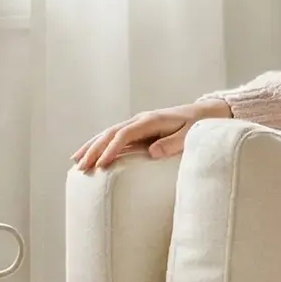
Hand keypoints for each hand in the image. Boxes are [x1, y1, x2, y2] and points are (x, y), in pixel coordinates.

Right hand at [70, 97, 231, 172]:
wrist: (204, 113)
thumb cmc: (198, 126)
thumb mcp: (189, 135)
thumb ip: (172, 143)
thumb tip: (151, 152)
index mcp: (151, 120)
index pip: (125, 134)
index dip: (112, 149)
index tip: (102, 164)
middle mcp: (140, 120)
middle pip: (110, 133)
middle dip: (94, 149)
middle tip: (81, 167)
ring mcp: (137, 124)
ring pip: (108, 134)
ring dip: (91, 147)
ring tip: (76, 162)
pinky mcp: (137, 130)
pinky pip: (114, 137)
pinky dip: (99, 145)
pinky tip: (89, 155)